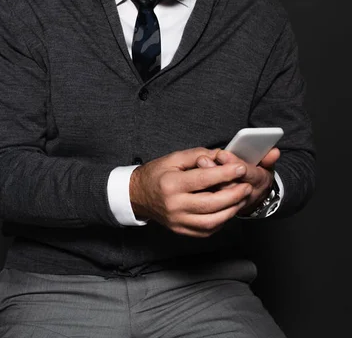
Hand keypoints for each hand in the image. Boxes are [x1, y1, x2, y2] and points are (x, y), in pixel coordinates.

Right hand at [129, 147, 252, 237]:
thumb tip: (221, 155)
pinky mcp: (182, 230)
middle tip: (246, 186)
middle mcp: (174, 205)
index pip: (203, 179)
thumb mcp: (174, 158)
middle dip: (233, 195)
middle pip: (211, 203)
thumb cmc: (156, 174)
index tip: (240, 168)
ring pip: (212, 221)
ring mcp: (178, 221)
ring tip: (241, 198)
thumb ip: (198, 155)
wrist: (138, 195)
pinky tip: (228, 209)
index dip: (225, 174)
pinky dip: (221, 220)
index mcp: (171, 184)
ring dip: (231, 210)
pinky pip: (207, 230)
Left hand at [196, 148, 279, 215]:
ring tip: (197, 163)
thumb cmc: (257, 175)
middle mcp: (247, 193)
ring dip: (207, 178)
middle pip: (230, 184)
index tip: (221, 154)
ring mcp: (235, 202)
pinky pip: (213, 199)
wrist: (254, 197)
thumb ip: (268, 158)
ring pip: (220, 193)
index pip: (248, 173)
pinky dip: (204, 188)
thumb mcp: (266, 166)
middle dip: (216, 170)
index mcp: (260, 180)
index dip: (234, 163)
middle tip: (202, 159)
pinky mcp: (223, 206)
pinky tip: (195, 175)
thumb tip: (274, 151)